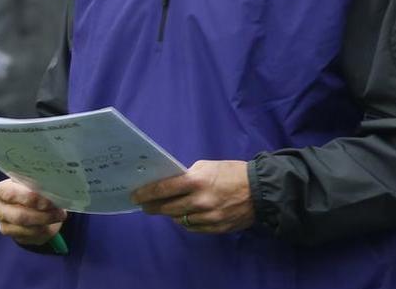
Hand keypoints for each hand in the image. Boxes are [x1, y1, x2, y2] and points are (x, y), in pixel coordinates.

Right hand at [0, 178, 67, 245]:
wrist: (31, 207)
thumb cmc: (31, 191)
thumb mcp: (33, 184)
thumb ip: (37, 186)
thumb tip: (51, 190)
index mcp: (0, 191)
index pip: (11, 194)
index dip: (30, 197)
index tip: (47, 199)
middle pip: (20, 215)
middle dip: (42, 214)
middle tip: (58, 211)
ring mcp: (4, 225)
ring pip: (27, 228)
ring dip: (46, 222)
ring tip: (59, 215)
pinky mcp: (14, 237)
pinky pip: (32, 237)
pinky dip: (45, 231)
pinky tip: (51, 223)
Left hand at [132, 160, 253, 233]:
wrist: (261, 190)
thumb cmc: (232, 172)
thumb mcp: (207, 166)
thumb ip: (188, 175)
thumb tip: (170, 182)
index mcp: (196, 181)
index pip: (163, 189)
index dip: (146, 193)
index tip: (135, 196)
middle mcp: (200, 201)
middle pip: (167, 208)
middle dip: (153, 207)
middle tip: (145, 205)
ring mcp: (208, 217)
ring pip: (179, 219)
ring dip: (169, 214)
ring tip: (163, 209)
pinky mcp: (216, 228)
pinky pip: (193, 227)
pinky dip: (186, 221)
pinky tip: (183, 215)